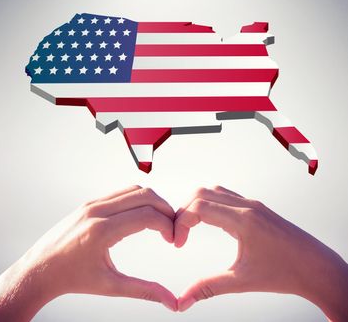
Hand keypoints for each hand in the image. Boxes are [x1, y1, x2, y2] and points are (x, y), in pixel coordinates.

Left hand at [0, 186, 176, 321]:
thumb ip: (144, 290)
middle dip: (165, 209)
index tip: (173, 238)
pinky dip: (139, 199)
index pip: (146, 215)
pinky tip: (143, 215)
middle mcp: (97, 211)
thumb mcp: (109, 286)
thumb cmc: (71, 278)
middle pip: (144, 195)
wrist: (40, 269)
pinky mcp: (90, 202)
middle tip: (172, 227)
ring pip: (134, 189)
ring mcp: (92, 203)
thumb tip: (170, 301)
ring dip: (153, 202)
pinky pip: (122, 192)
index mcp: (101, 231)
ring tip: (160, 221)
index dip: (167, 224)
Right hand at [175, 186, 347, 321]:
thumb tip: (182, 302)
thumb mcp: (242, 282)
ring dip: (196, 205)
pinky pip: (226, 196)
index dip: (181, 222)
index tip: (178, 243)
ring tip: (189, 226)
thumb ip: (208, 288)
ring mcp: (252, 204)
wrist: (315, 266)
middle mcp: (246, 206)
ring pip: (214, 191)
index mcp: (243, 220)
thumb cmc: (284, 273)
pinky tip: (208, 220)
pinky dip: (210, 204)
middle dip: (184, 211)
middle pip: (202, 193)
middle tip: (179, 233)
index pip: (199, 207)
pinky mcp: (255, 207)